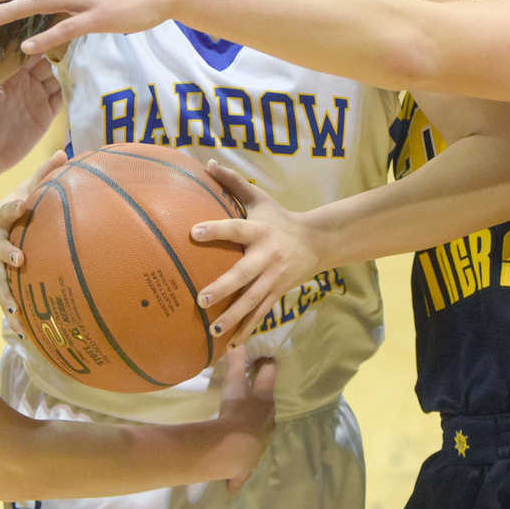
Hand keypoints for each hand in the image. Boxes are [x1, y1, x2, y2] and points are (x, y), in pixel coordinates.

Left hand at [0, 55, 62, 184]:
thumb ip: (3, 69)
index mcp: (12, 74)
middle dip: (55, 56)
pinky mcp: (47, 113)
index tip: (48, 36)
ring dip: (64, 72)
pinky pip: (62, 97)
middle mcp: (26, 82)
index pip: (29, 53)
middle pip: (47, 62)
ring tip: (74, 63)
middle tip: (66, 48)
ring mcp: (38, 97)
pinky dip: (68, 90)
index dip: (38, 44)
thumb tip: (12, 45)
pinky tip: (72, 84)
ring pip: (57, 78)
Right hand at [0, 149, 67, 332]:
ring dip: (7, 301)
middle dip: (7, 257)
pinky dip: (14, 319)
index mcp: (1, 219)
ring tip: (18, 317)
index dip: (12, 207)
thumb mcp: (24, 188)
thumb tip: (64, 152)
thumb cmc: (13, 208)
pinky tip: (26, 337)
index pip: (6, 210)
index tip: (20, 204)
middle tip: (20, 262)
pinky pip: (7, 302)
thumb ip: (42, 173)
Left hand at [193, 161, 319, 345]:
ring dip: (234, 318)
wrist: (316, 242)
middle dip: (224, 288)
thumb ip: (234, 183)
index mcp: (260, 231)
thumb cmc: (279, 218)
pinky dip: (246, 330)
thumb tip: (208, 162)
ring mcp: (273, 279)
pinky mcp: (277, 294)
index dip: (216, 229)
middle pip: (244, 275)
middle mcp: (267, 257)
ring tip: (213, 329)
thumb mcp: (260, 198)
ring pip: (253, 301)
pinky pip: (261, 314)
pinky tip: (230, 346)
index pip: (235, 228)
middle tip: (201, 299)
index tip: (193, 232)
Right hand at [215, 345, 275, 492]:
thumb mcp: (233, 383)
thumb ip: (234, 362)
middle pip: (268, 407)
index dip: (266, 367)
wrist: (233, 448)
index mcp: (265, 402)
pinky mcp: (248, 465)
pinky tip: (232, 484)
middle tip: (251, 393)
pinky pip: (243, 470)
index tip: (264, 359)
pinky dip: (238, 475)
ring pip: (260, 435)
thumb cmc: (236, 411)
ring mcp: (260, 444)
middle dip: (262, 400)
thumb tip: (236, 342)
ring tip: (243, 428)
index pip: (269, 378)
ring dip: (254, 431)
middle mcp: (267, 422)